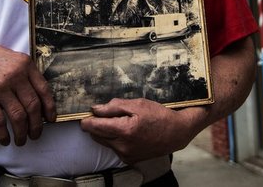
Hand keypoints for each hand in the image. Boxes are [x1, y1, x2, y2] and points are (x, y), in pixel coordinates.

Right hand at [0, 39, 55, 146]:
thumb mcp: (17, 61)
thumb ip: (30, 76)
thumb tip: (43, 102)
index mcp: (26, 66)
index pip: (44, 90)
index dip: (50, 108)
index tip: (51, 120)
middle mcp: (15, 76)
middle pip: (32, 106)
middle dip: (36, 125)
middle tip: (36, 135)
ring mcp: (0, 88)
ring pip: (18, 116)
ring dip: (22, 133)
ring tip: (21, 140)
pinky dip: (3, 134)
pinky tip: (5, 140)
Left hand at [79, 98, 206, 163]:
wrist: (176, 133)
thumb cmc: (159, 116)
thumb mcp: (138, 104)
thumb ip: (114, 106)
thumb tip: (96, 109)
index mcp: (123, 130)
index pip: (93, 127)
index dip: (87, 119)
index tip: (87, 114)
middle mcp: (122, 146)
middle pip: (96, 135)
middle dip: (96, 125)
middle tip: (105, 115)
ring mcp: (125, 155)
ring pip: (104, 142)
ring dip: (105, 132)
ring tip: (119, 122)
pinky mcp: (129, 159)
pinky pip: (114, 148)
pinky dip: (115, 140)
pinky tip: (127, 132)